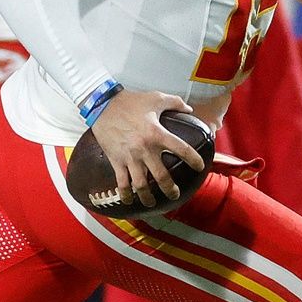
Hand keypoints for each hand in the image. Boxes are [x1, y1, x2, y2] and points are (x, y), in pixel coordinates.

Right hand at [90, 89, 208, 209]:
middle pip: (162, 177)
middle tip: (174, 194)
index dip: (193, 159)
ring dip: (148, 198)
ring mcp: (130, 157)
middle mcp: (145, 149)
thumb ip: (175, 102)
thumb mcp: (156, 98)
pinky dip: (126, 195)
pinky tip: (129, 201)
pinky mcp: (116, 161)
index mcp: (157, 133)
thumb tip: (189, 108)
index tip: (200, 166)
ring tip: (152, 203)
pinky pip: (121, 183)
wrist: (102, 105)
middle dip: (170, 189)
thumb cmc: (130, 101)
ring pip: (141, 185)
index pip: (182, 149)